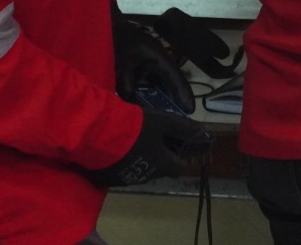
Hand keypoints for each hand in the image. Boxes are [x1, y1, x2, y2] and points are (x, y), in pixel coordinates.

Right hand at [88, 109, 207, 187]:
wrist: (99, 136)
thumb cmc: (136, 128)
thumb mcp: (163, 122)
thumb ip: (182, 127)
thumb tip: (202, 131)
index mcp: (162, 165)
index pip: (179, 168)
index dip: (183, 159)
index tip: (181, 149)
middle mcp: (146, 176)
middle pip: (159, 170)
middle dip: (161, 158)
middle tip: (158, 142)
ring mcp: (126, 179)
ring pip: (140, 171)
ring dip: (142, 160)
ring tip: (137, 144)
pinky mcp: (108, 179)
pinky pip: (121, 172)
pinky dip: (124, 163)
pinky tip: (119, 151)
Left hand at [112, 2, 195, 112]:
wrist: (109, 26)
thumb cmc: (119, 40)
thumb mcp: (121, 61)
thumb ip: (125, 81)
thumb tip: (129, 99)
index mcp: (160, 59)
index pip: (176, 78)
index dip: (184, 94)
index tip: (190, 110)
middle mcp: (159, 63)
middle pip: (171, 84)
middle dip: (175, 101)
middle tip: (179, 119)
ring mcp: (151, 65)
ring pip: (160, 85)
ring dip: (161, 99)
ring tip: (163, 116)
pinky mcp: (142, 68)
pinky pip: (149, 84)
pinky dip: (148, 95)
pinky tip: (145, 106)